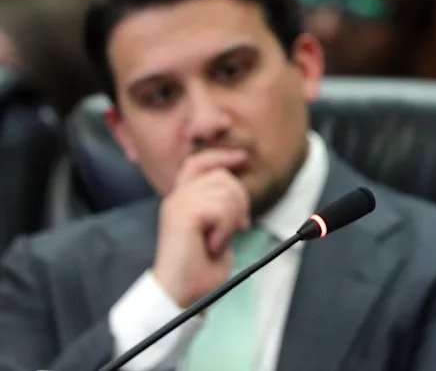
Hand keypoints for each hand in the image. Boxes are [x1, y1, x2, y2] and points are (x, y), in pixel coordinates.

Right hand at [153, 149, 250, 307]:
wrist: (182, 294)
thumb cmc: (199, 270)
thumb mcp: (217, 232)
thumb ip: (222, 209)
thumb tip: (238, 195)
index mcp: (183, 199)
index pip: (199, 163)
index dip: (221, 156)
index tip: (243, 158)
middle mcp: (177, 197)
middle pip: (222, 176)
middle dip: (240, 200)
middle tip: (238, 227)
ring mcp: (178, 203)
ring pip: (226, 192)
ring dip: (232, 219)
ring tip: (219, 240)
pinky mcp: (182, 214)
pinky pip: (221, 209)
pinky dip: (226, 228)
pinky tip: (214, 244)